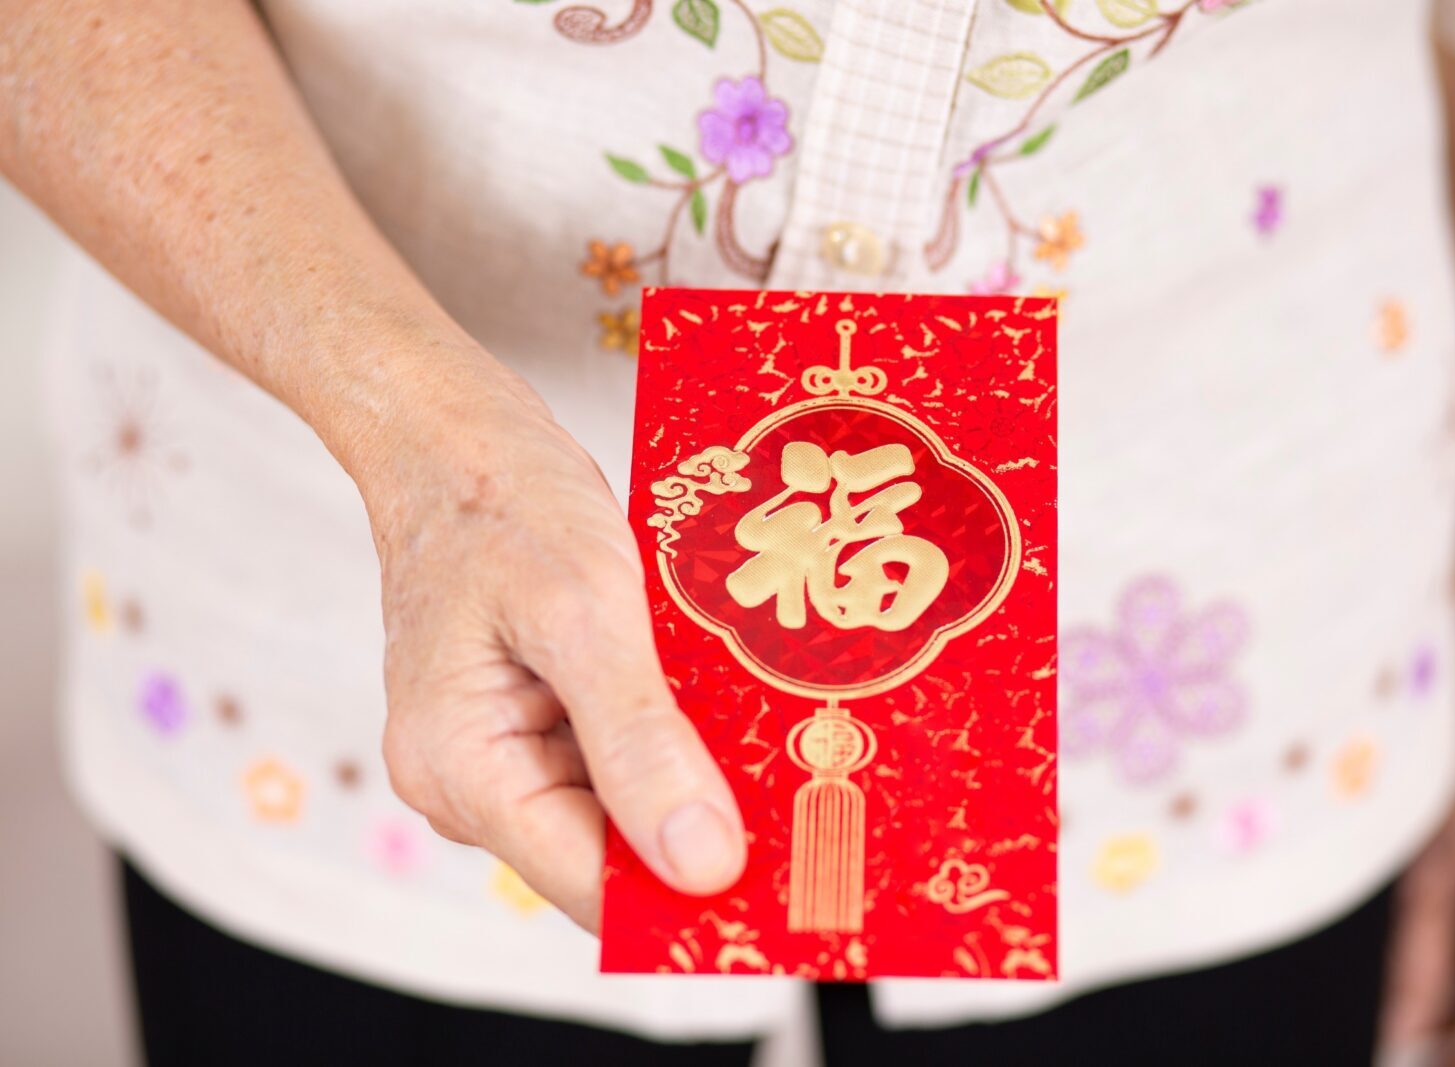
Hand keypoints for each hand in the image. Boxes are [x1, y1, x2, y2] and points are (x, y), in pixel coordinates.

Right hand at [356, 347, 746, 931]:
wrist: (451, 429)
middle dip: (708, 829)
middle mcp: (476, 782)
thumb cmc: (499, 499)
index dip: (693, 890)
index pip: (594, 888)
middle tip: (813, 794)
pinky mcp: (540, 717)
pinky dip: (680, 733)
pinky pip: (622, 754)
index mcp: (463, 773)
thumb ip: (638, 744)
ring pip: (628, 804)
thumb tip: (700, 867)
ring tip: (786, 744)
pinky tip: (735, 704)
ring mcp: (507, 752)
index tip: (796, 872)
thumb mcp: (582, 612)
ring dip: (702, 777)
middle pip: (614, 854)